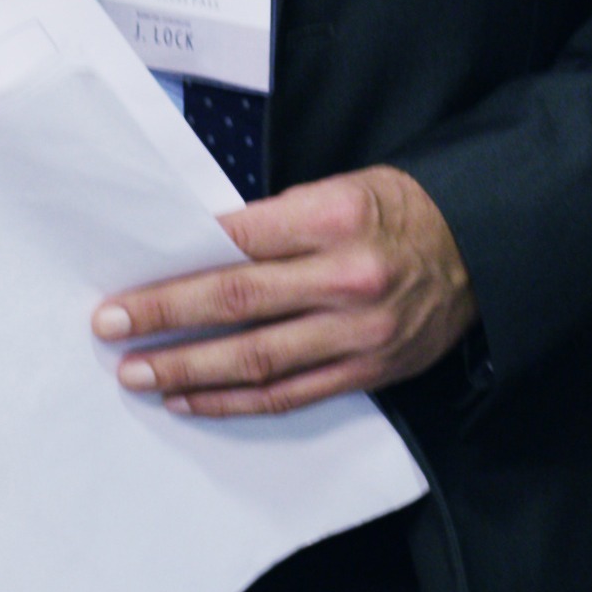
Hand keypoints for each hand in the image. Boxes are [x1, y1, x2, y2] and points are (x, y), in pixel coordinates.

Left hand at [98, 165, 475, 416]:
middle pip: (237, 302)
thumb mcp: (342, 190)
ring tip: (137, 373)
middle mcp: (347, 278)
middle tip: (109, 328)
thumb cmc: (401, 212)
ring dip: (187, 369)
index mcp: (335, 217)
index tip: (126, 284)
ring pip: (256, 359)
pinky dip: (233, 401)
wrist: (482, 249)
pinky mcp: (368, 371)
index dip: (176, 269)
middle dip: (164, 318)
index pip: (236, 242)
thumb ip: (275, 223)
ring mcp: (359, 332)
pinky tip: (190, 399)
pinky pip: (288, 394)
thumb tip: (199, 253)